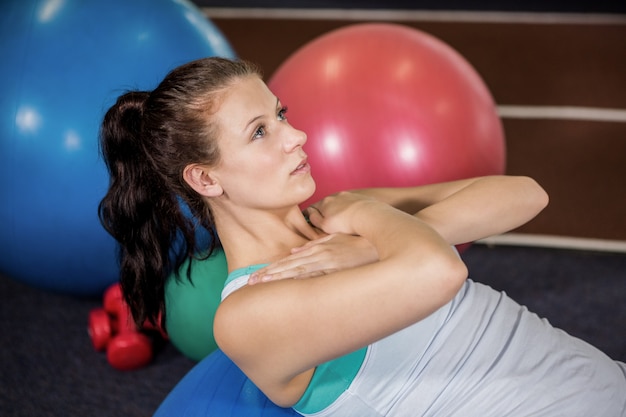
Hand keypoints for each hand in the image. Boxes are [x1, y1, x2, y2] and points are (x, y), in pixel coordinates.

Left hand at [248, 233, 377, 284]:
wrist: (377, 244)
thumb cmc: (356, 243)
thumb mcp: (333, 239)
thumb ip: (313, 244)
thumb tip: (295, 250)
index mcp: (315, 250)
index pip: (288, 261)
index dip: (271, 269)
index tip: (256, 276)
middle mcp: (317, 256)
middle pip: (288, 266)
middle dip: (269, 275)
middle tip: (250, 283)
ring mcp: (326, 263)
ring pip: (298, 271)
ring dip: (279, 277)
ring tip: (262, 284)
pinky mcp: (336, 270)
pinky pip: (316, 276)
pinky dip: (301, 279)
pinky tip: (288, 284)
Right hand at [305, 192, 378, 235]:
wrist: (369, 216)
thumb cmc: (346, 224)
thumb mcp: (325, 226)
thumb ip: (315, 219)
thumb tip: (310, 213)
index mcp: (325, 202)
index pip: (313, 207)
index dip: (312, 216)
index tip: (315, 223)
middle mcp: (336, 195)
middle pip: (327, 205)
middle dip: (327, 214)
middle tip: (332, 225)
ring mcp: (350, 195)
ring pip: (341, 204)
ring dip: (340, 211)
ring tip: (345, 223)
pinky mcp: (361, 198)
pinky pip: (353, 204)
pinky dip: (353, 210)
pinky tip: (356, 219)